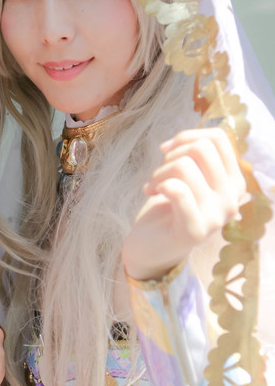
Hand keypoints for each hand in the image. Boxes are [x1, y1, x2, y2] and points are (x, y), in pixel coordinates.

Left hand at [122, 128, 245, 280]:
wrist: (150, 248)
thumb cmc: (167, 209)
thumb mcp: (188, 177)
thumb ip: (195, 156)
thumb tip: (185, 138)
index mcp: (235, 182)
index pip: (218, 139)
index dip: (187, 137)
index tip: (167, 151)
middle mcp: (232, 199)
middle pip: (202, 148)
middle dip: (172, 155)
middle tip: (158, 174)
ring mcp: (217, 216)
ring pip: (185, 166)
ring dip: (159, 172)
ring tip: (153, 186)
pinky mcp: (195, 230)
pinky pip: (178, 190)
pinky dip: (159, 184)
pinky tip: (150, 193)